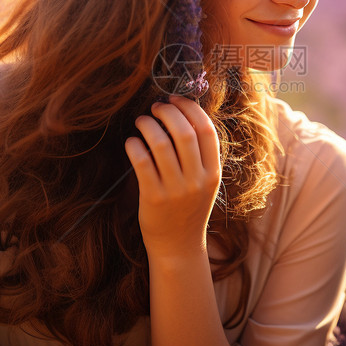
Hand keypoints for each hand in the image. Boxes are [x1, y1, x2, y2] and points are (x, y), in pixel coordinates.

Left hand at [124, 95, 221, 259]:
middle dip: (168, 112)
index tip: (176, 99)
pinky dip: (135, 145)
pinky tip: (132, 142)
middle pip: (184, 132)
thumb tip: (180, 114)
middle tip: (156, 107)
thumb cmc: (189, 208)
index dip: (190, 109)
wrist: (178, 246)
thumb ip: (199, 155)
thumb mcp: (205, 182)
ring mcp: (176, 190)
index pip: (206, 130)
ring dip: (148, 125)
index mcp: (213, 172)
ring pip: (161, 144)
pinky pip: (142, 162)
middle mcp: (197, 180)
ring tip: (142, 121)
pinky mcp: (153, 198)